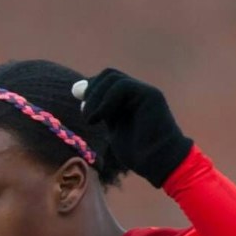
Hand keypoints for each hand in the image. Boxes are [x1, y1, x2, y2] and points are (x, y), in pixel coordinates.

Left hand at [74, 69, 193, 186]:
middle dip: (92, 91)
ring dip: (95, 97)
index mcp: (129, 99)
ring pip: (113, 78)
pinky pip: (122, 86)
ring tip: (92, 120)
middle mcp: (137, 91)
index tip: (85, 110)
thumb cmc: (138, 152)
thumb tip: (78, 90)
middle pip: (109, 74)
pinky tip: (100, 118)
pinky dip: (106, 100)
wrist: (157, 160)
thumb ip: (100, 111)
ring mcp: (144, 91)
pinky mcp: (150, 94)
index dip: (91, 89)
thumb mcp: (113, 128)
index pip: (106, 80)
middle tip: (86, 113)